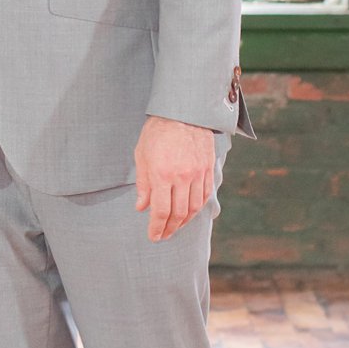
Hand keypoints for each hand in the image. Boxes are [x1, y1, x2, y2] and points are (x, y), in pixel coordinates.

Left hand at [134, 115, 216, 242]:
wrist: (183, 111)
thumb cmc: (157, 132)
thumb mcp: (142, 155)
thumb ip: (143, 184)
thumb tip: (141, 207)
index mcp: (161, 175)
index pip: (160, 211)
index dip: (156, 228)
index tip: (153, 236)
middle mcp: (181, 177)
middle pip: (178, 214)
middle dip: (170, 229)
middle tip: (163, 235)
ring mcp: (197, 174)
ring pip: (193, 208)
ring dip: (184, 222)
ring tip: (176, 227)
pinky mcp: (207, 169)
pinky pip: (204, 195)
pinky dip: (197, 208)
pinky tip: (190, 212)